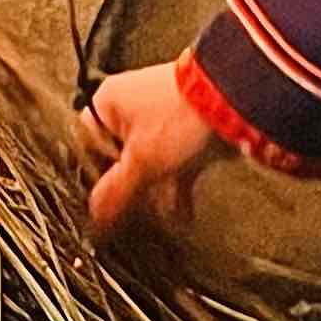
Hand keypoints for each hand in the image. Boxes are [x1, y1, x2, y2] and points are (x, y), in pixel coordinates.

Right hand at [80, 63, 221, 239]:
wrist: (234, 99)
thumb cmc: (181, 116)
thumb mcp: (142, 161)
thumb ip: (115, 192)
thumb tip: (94, 216)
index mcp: (108, 104)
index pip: (85, 147)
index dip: (90, 178)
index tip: (98, 205)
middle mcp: (129, 109)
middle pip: (117, 159)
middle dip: (127, 191)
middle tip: (128, 219)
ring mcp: (159, 120)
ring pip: (146, 164)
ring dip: (153, 194)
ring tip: (160, 221)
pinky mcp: (184, 131)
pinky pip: (171, 164)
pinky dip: (175, 188)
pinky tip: (182, 214)